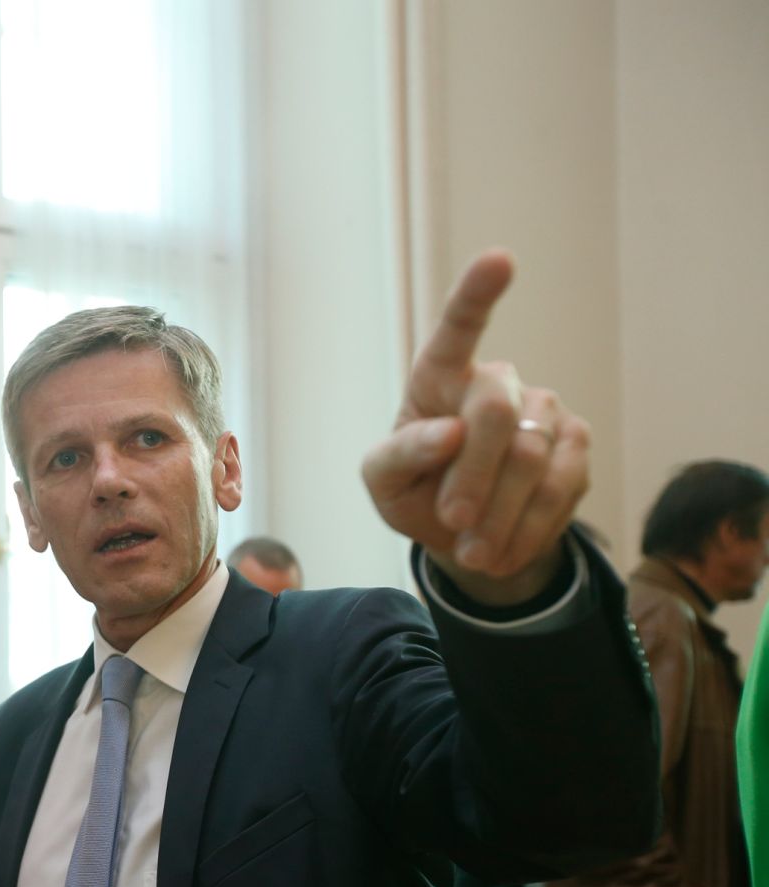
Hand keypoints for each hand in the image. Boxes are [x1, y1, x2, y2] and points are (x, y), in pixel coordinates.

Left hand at [362, 250, 589, 605]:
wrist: (465, 533)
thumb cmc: (413, 491)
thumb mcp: (384, 481)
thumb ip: (400, 455)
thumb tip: (447, 433)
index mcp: (439, 375)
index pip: (457, 328)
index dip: (478, 293)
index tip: (499, 259)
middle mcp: (496, 380)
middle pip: (493, 413)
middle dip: (471, 477)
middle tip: (451, 524)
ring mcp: (544, 407)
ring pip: (530, 458)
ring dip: (498, 516)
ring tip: (473, 552)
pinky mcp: (576, 445)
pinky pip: (561, 487)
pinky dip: (528, 528)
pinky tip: (503, 549)